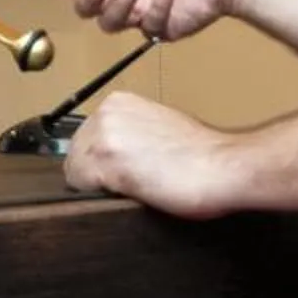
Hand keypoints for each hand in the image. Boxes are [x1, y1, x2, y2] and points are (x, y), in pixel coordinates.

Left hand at [63, 92, 240, 216]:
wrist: (222, 165)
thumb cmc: (202, 154)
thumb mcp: (158, 128)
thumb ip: (130, 134)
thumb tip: (113, 157)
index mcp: (119, 101)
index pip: (86, 138)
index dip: (101, 161)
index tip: (125, 171)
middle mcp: (106, 112)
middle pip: (76, 153)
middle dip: (96, 173)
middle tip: (133, 183)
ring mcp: (103, 135)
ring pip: (76, 171)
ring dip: (98, 185)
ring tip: (135, 188)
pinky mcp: (104, 161)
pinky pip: (80, 186)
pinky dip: (100, 196)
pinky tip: (130, 194)